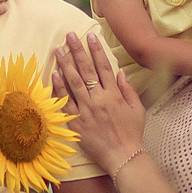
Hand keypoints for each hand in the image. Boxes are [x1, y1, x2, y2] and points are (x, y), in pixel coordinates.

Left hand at [51, 31, 149, 173]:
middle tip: (69, 35)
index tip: (90, 36)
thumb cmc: (132, 133)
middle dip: (77, 51)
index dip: (96, 50)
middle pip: (86, 70)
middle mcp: (99, 99)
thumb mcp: (137, 109)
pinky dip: (59, 88)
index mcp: (114, 94)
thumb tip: (120, 72)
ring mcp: (86, 110)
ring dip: (65, 64)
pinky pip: (65, 102)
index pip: (104, 66)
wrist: (123, 156)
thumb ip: (128, 89)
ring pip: (73, 82)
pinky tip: (54, 75)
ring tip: (58, 50)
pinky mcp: (76, 122)